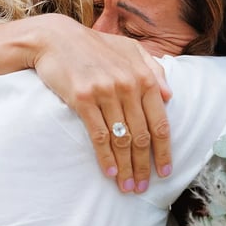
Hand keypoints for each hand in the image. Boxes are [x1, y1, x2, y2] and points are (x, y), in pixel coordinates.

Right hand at [30, 15, 171, 192]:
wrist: (55, 38)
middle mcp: (128, 86)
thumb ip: (153, 68)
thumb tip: (170, 95)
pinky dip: (105, 157)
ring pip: (121, 140)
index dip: (164, 151)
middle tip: (143, 187)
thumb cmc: (94, 45)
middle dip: (144, 166)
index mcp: (144, 76)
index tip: (165, 172)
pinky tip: (109, 173)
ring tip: (127, 187)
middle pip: (142, 136)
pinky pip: (98, 136)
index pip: (160, 122)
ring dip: (125, 168)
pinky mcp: (83, 99)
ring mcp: (105, 93)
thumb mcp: (129, 49)